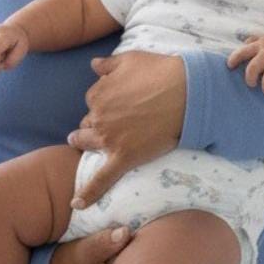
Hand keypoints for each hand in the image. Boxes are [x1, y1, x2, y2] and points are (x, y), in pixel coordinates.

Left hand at [66, 52, 185, 207]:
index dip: (104, 102)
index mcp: (98, 94)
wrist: (186, 92)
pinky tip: (77, 204)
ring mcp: (110, 139)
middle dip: (96, 122)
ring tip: (82, 143)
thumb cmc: (160, 72)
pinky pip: (102, 179)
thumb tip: (93, 65)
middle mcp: (99, 117)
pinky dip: (88, 193)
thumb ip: (107, 64)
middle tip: (110, 122)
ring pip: (88, 143)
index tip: (117, 102)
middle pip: (88, 123)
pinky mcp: (124, 157)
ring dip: (85, 142)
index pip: (93, 100)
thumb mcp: (129, 59)